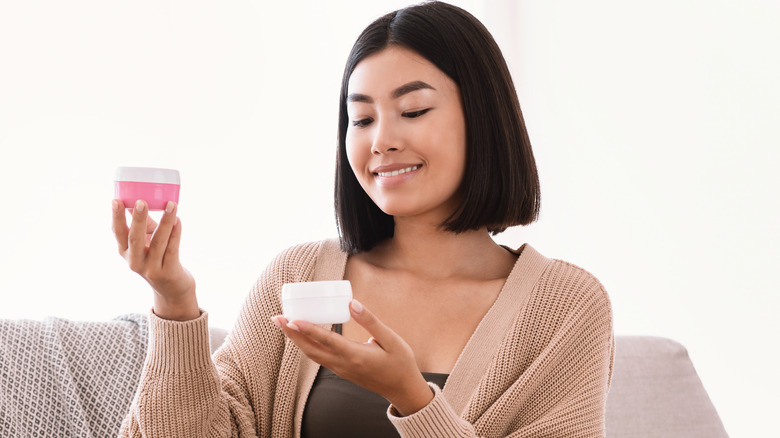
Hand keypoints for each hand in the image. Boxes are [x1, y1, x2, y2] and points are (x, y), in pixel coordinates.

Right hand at [112, 199, 198, 320]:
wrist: (172, 289)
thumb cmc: (158, 258)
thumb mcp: (147, 243)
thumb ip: (146, 225)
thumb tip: (144, 201)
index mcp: (125, 252)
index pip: (118, 233)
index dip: (116, 217)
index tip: (116, 200)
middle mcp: (135, 261)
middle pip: (135, 238)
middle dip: (138, 219)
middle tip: (141, 201)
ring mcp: (151, 268)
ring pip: (158, 242)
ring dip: (165, 222)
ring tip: (171, 205)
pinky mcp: (167, 271)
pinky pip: (172, 248)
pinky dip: (175, 233)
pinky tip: (178, 220)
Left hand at [272, 300, 433, 415]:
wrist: (402, 389)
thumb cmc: (400, 362)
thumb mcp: (391, 339)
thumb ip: (370, 321)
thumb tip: (352, 303)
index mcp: (356, 356)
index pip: (326, 341)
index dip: (308, 329)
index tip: (292, 319)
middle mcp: (344, 364)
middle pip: (310, 349)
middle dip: (291, 334)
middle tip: (276, 318)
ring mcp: (341, 369)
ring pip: (312, 355)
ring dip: (296, 339)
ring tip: (284, 324)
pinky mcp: (342, 370)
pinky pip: (319, 357)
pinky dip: (307, 345)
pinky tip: (303, 334)